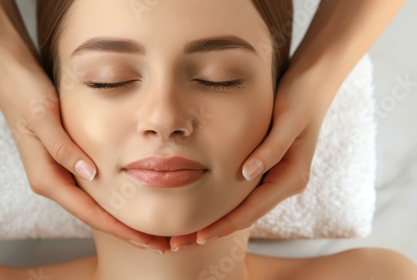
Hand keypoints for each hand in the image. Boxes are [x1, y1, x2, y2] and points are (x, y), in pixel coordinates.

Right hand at [3, 68, 169, 251]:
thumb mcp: (44, 117)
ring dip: (121, 218)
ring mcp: (57, 173)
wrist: (10, 78)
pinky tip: (130, 201)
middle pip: (94, 215)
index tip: (147, 241)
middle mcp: (51, 181)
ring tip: (150, 229)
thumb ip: (64, 148)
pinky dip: (112, 200)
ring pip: (93, 205)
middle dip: (125, 231)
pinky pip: (91, 190)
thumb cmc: (26, 94)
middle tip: (159, 242)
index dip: (120, 229)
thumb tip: (91, 174)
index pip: (89, 212)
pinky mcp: (63, 163)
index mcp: (46, 177)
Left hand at [169, 66, 336, 248]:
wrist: (313, 85)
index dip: (225, 224)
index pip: (253, 209)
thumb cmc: (300, 98)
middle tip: (181, 242)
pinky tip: (207, 208)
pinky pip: (247, 194)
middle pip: (247, 215)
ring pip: (246, 208)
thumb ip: (271, 148)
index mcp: (292, 176)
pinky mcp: (271, 170)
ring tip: (188, 232)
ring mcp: (279, 178)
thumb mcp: (287, 120)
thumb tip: (247, 173)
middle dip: (216, 229)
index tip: (199, 236)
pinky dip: (227, 205)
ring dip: (219, 221)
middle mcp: (286, 183)